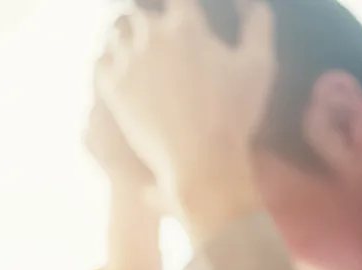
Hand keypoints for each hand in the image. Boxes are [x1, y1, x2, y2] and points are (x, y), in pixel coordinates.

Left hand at [94, 0, 273, 220]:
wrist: (202, 161)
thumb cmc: (235, 114)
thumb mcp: (260, 64)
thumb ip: (258, 22)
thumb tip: (248, 0)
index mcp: (186, 24)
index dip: (179, 4)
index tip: (182, 13)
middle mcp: (151, 36)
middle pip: (140, 9)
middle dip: (150, 17)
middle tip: (158, 31)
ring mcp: (128, 62)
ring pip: (117, 31)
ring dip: (128, 34)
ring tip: (139, 46)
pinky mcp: (112, 88)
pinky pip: (101, 60)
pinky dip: (110, 59)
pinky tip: (122, 67)